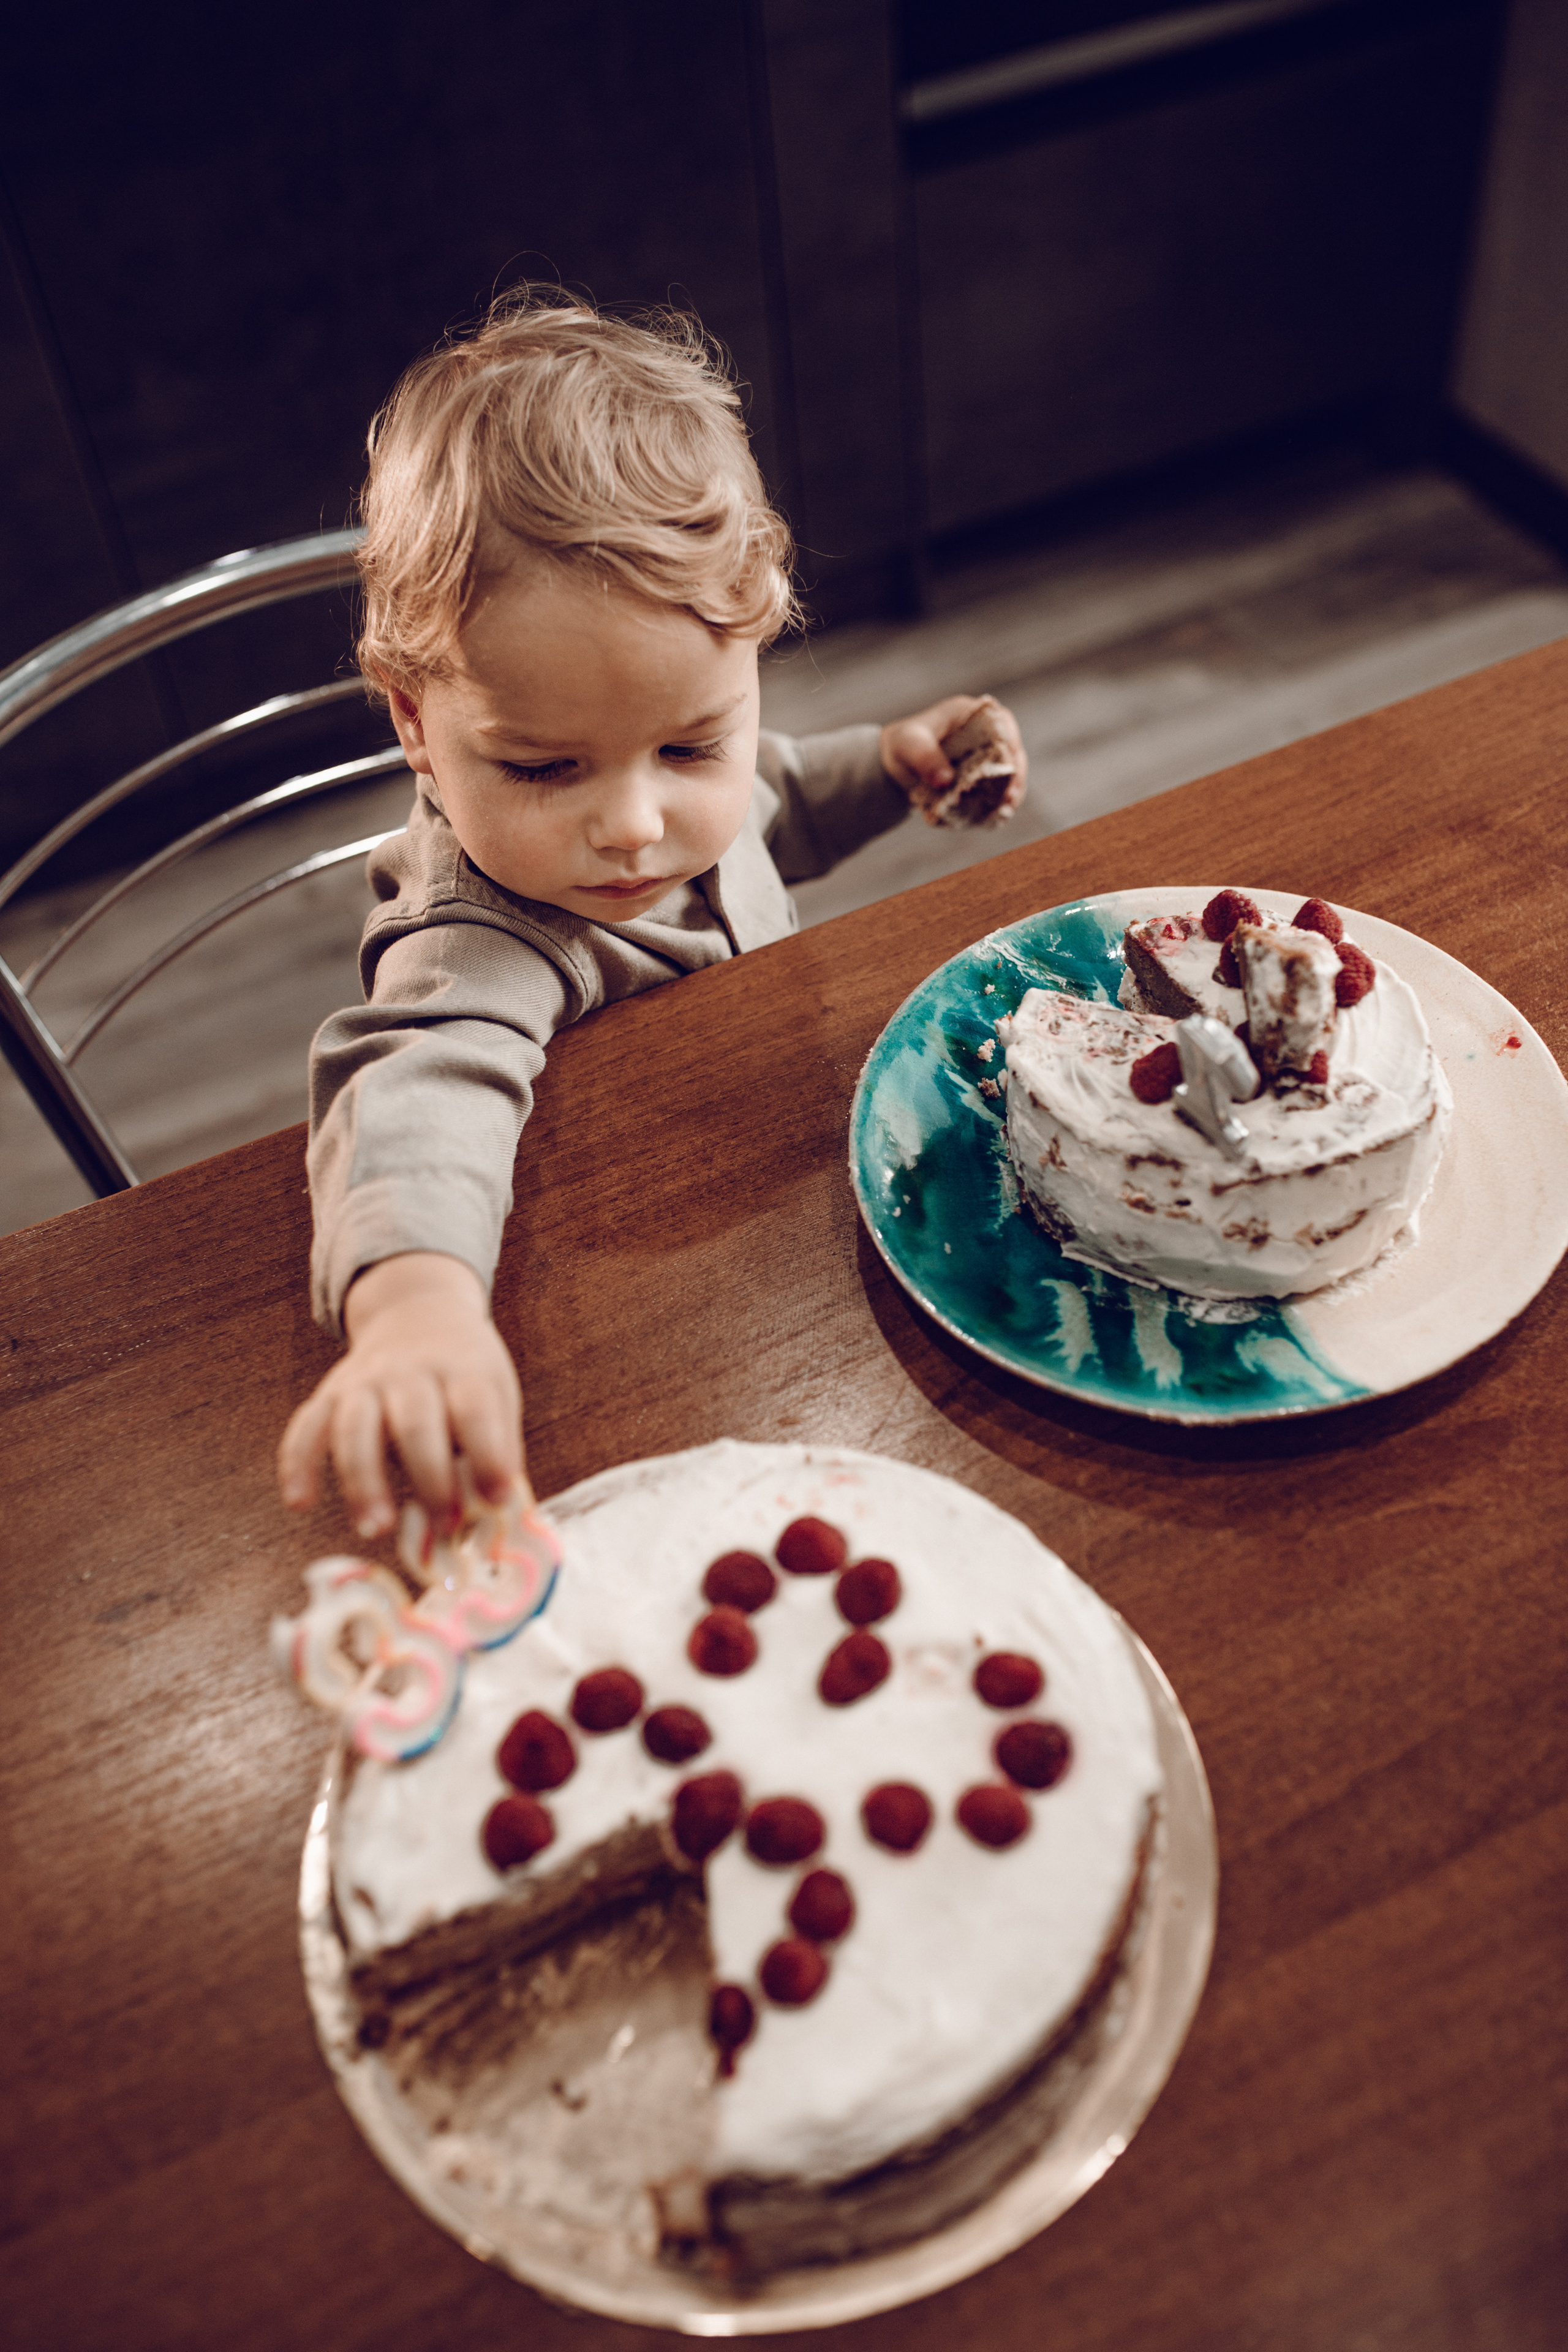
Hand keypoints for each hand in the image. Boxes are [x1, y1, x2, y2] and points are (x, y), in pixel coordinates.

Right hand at [278, 1253, 526, 1539]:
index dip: (487, 1455)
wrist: (415, 1313)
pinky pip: (306, 1427)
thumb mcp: (496, 1393)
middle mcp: (410, 1372)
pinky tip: (300, 1503)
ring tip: (375, 1528)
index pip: (474, 1410)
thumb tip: (497, 1509)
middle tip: (444, 1526)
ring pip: (355, 1427)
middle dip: (429, 1477)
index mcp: (462, 1370)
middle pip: (415, 1422)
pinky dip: (298, 1464)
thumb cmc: (463, 1372)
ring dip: (362, 1481)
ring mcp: (364, 1380)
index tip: (497, 1498)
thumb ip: (498, 1447)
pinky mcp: (329, 1394)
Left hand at [879, 693, 1027, 817]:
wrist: (895, 763)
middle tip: (1011, 796)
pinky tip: (997, 816)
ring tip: (1007, 809)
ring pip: (1009, 771)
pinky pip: (996, 788)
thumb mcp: (908, 745)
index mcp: (971, 713)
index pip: (1002, 722)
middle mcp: (984, 732)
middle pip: (1012, 749)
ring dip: (1011, 790)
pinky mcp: (982, 776)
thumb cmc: (903, 744)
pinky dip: (998, 801)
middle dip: (1015, 773)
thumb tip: (946, 780)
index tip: (1010, 764)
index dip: (1011, 742)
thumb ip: (925, 758)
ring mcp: (986, 755)